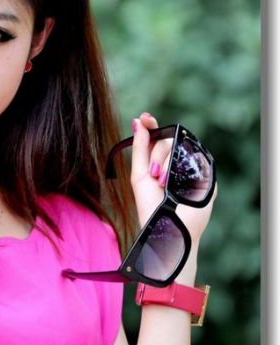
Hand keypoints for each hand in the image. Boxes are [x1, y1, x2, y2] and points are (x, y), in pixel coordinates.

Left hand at [129, 112, 216, 244]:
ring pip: (181, 148)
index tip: (145, 118)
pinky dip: (183, 168)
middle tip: (154, 175)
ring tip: (162, 183)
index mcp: (159, 161)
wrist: (167, 226)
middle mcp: (176, 163)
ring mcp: (191, 168)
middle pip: (168, 141)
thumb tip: (138, 122)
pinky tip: (175, 182)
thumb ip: (140, 149)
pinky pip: (196, 158)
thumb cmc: (150, 205)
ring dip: (167, 164)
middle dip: (157, 156)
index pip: (158, 137)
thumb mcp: (139, 175)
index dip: (152, 125)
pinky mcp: (206, 176)